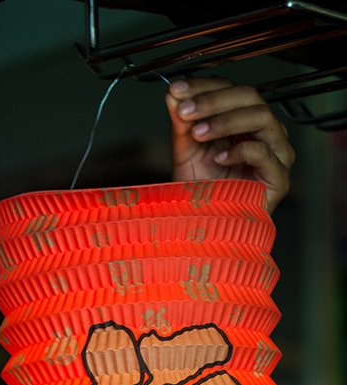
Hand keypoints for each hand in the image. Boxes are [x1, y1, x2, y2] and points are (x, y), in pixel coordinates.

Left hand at [165, 77, 294, 212]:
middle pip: (250, 97)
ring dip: (226, 120)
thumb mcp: (186, 151)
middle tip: (186, 110)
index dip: (204, 86)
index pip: (231, 89)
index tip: (177, 90)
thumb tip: (173, 94)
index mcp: (244, 120)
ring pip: (262, 118)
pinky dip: (240, 150)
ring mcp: (275, 153)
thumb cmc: (200, 192)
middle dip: (213, 100)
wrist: (204, 230)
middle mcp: (264, 132)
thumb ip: (182, 123)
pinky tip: (218, 157)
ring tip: (198, 133)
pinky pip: (265, 153)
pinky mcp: (278, 178)